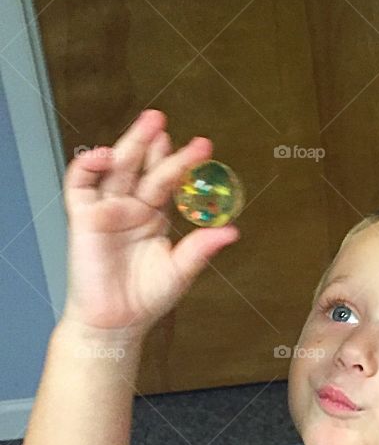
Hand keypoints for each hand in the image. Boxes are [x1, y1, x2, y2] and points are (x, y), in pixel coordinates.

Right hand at [61, 109, 239, 336]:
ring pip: (117, 168)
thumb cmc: (145, 298)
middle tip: (167, 120)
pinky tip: (107, 155)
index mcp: (154, 216)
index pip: (169, 181)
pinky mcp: (83, 217)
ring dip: (131, 144)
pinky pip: (80, 184)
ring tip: (149, 124)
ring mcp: (106, 210)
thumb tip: (232, 231)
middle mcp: (130, 207)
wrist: (115, 323)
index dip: (183, 163)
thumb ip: (201, 249)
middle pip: (142, 166)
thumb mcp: (180, 271)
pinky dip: (90, 165)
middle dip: (154, 143)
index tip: (204, 149)